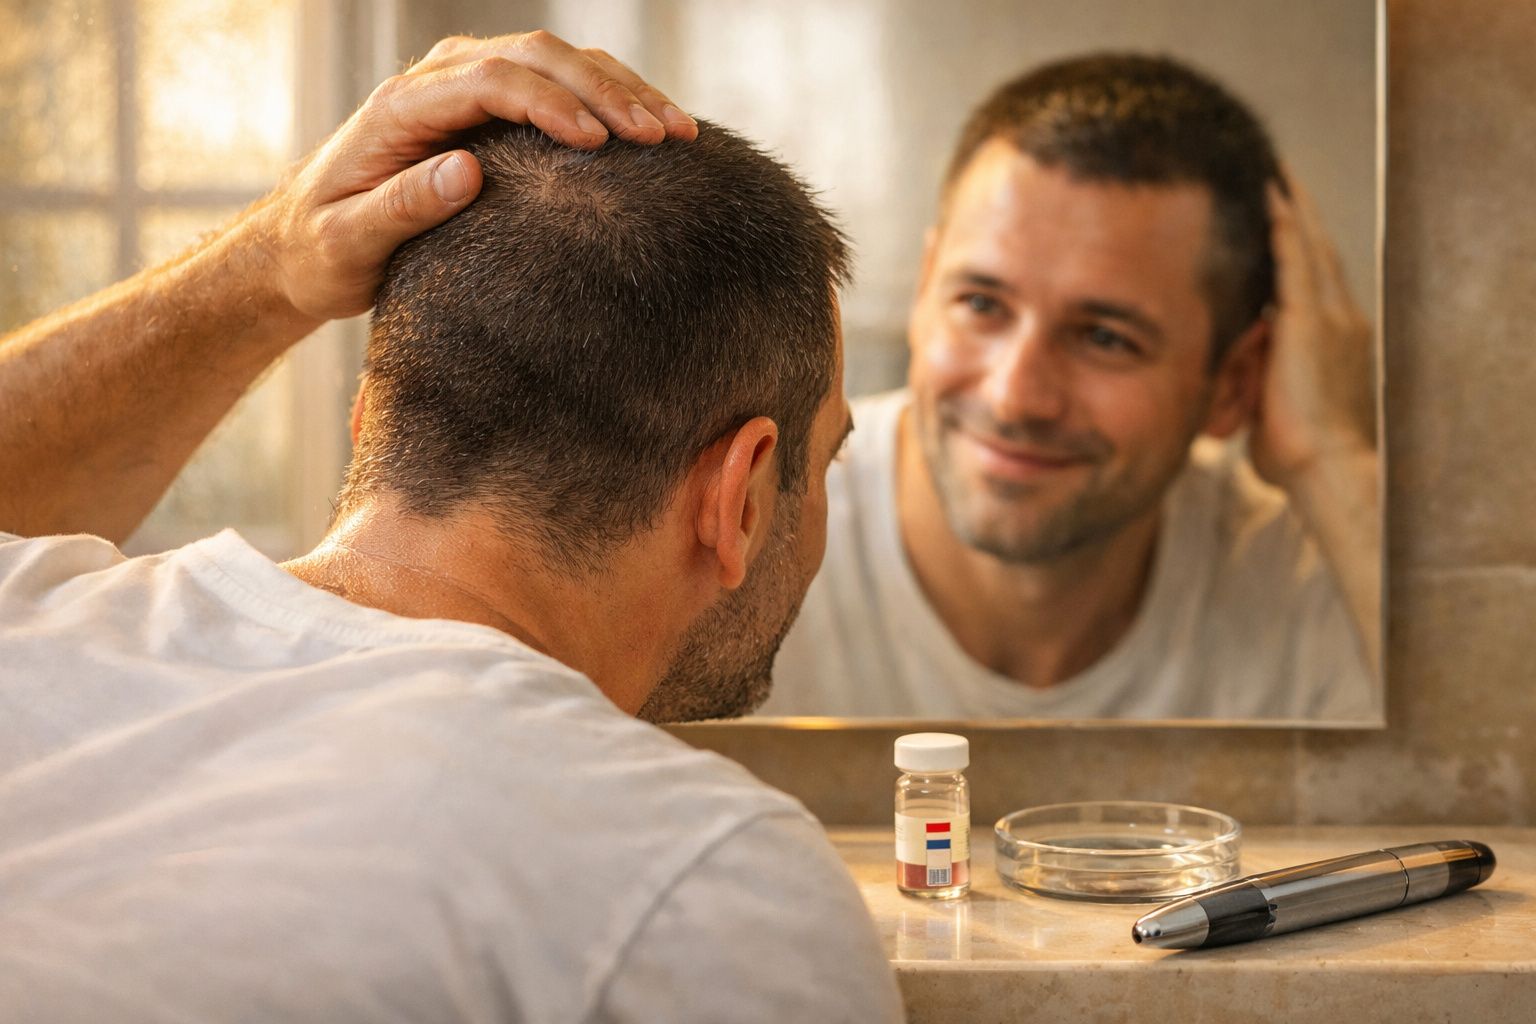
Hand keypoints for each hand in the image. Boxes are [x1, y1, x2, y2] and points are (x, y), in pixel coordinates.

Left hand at [247, 30, 696, 320]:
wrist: (300, 247)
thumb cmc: (322, 253)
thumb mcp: (347, 242)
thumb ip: (401, 206)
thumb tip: (467, 172)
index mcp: (400, 108)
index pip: (489, 81)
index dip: (550, 104)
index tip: (599, 142)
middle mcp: (433, 83)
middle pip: (533, 56)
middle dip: (604, 90)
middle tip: (660, 133)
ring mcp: (461, 88)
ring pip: (553, 61)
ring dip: (618, 90)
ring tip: (676, 130)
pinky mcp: (483, 108)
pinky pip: (554, 85)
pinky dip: (606, 100)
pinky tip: (650, 128)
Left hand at [1248, 177, 1376, 491]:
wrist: (1327, 470)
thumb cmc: (1300, 457)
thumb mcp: (1274, 411)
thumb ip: (1258, 385)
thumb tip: (1230, 386)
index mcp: (1335, 342)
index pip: (1314, 282)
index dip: (1300, 246)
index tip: (1283, 215)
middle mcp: (1340, 321)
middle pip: (1318, 252)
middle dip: (1299, 212)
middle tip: (1280, 173)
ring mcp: (1330, 319)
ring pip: (1309, 247)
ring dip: (1290, 207)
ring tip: (1272, 170)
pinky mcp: (1311, 324)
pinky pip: (1297, 262)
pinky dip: (1284, 227)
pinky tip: (1271, 197)